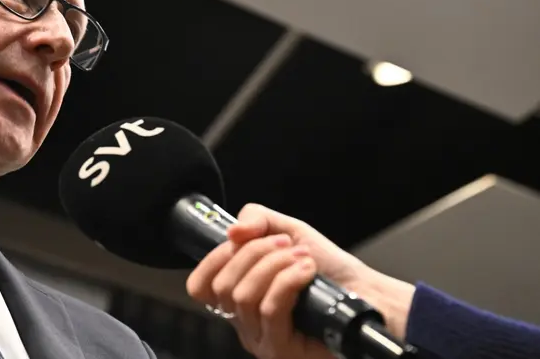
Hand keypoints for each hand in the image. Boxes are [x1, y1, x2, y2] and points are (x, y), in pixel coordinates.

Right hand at [185, 204, 415, 358]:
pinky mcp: (283, 349)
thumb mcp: (288, 230)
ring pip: (245, 296)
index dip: (215, 258)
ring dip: (275, 266)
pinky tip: (306, 272)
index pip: (199, 285)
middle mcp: (244, 322)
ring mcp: (261, 339)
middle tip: (286, 246)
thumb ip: (256, 219)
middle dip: (255, 254)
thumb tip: (231, 231)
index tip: (240, 239)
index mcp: (238, 296)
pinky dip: (288, 281)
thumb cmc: (329, 269)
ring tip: (302, 259)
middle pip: (223, 285)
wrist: (366, 293)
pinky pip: (269, 309)